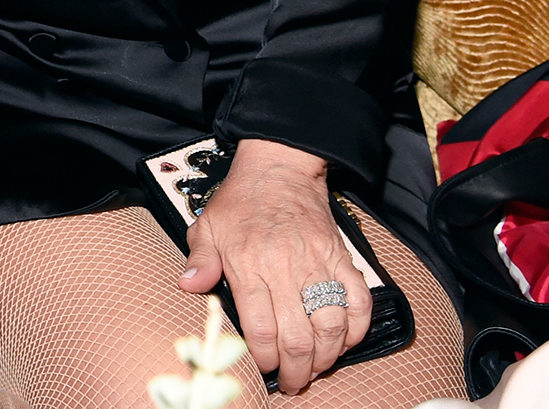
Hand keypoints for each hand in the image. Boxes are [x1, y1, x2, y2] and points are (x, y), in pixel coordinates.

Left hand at [178, 139, 371, 394]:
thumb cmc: (240, 200)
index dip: (264, 358)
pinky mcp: (341, 257)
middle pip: (298, 337)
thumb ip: (199, 260)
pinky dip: (357, 328)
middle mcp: (285, 267)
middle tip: (293, 382)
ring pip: (332, 326)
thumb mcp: (206, 226)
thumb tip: (189, 287)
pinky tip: (345, 341)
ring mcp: (318, 263)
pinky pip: (359, 301)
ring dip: (327, 357)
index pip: (261, 328)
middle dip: (297, 370)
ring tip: (317, 367)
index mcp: (249, 264)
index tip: (264, 368)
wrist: (279, 167)